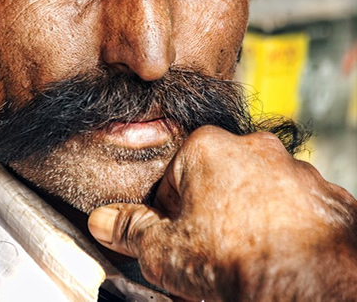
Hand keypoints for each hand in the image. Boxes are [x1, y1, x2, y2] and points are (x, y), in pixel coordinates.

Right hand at [88, 126, 356, 300]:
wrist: (317, 282)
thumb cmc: (238, 259)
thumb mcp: (165, 251)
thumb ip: (131, 231)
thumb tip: (103, 221)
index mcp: (207, 147)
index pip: (169, 180)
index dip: (166, 218)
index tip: (173, 244)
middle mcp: (253, 146)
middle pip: (212, 184)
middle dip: (205, 217)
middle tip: (206, 256)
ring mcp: (294, 168)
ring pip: (252, 194)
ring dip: (242, 220)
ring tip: (242, 259)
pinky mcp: (325, 193)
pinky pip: (290, 208)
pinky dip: (280, 227)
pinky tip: (275, 255)